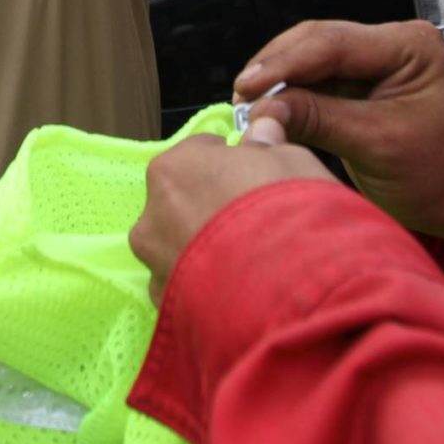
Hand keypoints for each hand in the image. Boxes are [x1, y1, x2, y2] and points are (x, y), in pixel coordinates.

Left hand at [131, 116, 329, 302]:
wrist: (291, 293)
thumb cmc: (287, 213)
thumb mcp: (290, 160)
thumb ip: (266, 146)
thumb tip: (260, 134)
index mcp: (173, 168)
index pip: (198, 152)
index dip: (230, 162)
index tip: (253, 175)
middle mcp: (152, 216)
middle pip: (182, 201)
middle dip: (211, 207)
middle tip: (254, 221)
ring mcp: (156, 267)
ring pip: (180, 248)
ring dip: (205, 250)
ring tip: (249, 263)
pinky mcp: (168, 309)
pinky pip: (186, 287)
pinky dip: (206, 286)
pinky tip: (240, 291)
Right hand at [231, 20, 443, 244]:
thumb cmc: (435, 173)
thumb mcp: (377, 145)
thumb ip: (319, 119)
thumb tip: (262, 111)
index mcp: (410, 46)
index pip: (334, 44)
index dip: (285, 63)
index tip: (247, 86)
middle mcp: (389, 43)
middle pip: (315, 42)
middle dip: (275, 69)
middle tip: (241, 100)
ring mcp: (370, 61)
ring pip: (306, 59)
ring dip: (275, 82)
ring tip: (246, 108)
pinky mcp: (353, 83)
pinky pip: (309, 80)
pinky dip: (285, 95)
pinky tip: (263, 110)